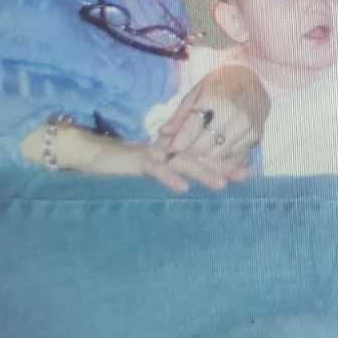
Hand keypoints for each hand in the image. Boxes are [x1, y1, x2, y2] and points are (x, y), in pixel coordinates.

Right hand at [24, 123, 244, 194]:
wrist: (89, 152)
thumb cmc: (121, 165)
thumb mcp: (151, 171)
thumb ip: (170, 173)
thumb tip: (191, 185)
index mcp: (172, 152)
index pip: (203, 155)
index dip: (225, 162)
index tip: (248, 172)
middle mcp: (166, 149)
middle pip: (200, 155)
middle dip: (224, 165)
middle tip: (246, 176)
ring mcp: (152, 154)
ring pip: (182, 161)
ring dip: (203, 172)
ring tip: (222, 184)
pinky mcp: (135, 161)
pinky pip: (154, 169)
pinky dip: (168, 177)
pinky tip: (182, 188)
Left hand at [153, 64, 265, 172]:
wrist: (252, 78)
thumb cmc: (219, 84)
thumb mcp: (196, 92)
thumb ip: (181, 115)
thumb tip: (163, 133)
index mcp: (216, 96)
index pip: (194, 126)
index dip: (180, 141)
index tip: (171, 150)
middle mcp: (234, 111)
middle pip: (206, 144)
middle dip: (191, 153)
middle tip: (181, 156)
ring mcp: (248, 124)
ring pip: (221, 153)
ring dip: (206, 159)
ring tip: (196, 156)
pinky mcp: (257, 134)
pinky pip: (236, 156)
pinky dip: (223, 159)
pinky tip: (214, 154)